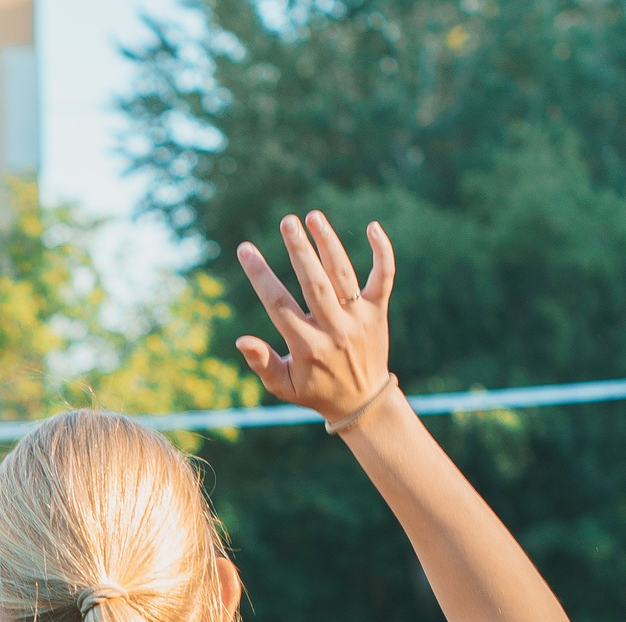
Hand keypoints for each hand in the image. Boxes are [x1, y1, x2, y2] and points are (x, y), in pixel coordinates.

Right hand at [233, 211, 394, 423]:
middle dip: (299, 250)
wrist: (363, 401)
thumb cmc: (315, 390)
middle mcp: (334, 330)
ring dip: (329, 243)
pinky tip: (373, 227)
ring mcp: (359, 319)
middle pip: (314, 283)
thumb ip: (262, 363)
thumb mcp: (283, 386)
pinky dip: (382, 252)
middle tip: (286, 221)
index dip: (260, 275)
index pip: (278, 304)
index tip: (245, 250)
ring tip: (313, 216)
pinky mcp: (379, 312)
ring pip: (343, 275)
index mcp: (307, 347)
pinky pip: (383, 277)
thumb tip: (241, 340)